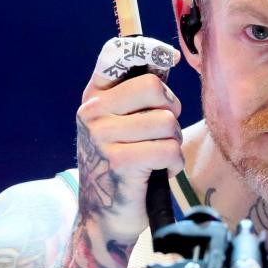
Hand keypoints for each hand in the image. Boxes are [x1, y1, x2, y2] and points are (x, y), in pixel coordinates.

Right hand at [75, 36, 182, 256]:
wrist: (105, 215)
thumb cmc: (124, 164)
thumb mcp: (122, 124)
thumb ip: (138, 94)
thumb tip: (167, 56)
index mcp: (94, 97)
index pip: (118, 54)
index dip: (151, 51)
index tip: (169, 59)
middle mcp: (92, 112)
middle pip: (153, 87)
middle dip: (170, 110)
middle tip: (163, 131)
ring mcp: (102, 137)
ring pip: (166, 122)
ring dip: (173, 143)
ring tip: (158, 157)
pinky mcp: (120, 162)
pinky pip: (168, 150)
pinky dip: (174, 164)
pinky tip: (161, 172)